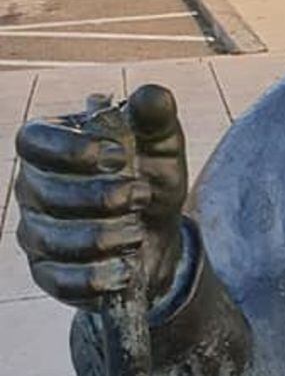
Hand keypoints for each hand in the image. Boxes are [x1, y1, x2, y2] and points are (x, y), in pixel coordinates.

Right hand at [15, 85, 187, 307]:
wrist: (160, 235)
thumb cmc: (149, 179)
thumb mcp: (161, 146)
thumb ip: (156, 118)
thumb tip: (152, 96)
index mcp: (50, 147)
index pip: (33, 141)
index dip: (70, 149)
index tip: (115, 157)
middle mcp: (31, 188)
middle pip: (44, 193)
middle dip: (98, 198)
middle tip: (141, 196)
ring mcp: (35, 232)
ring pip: (51, 239)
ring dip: (100, 237)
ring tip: (137, 233)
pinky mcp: (48, 273)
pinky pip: (58, 279)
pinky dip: (94, 278)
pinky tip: (125, 270)